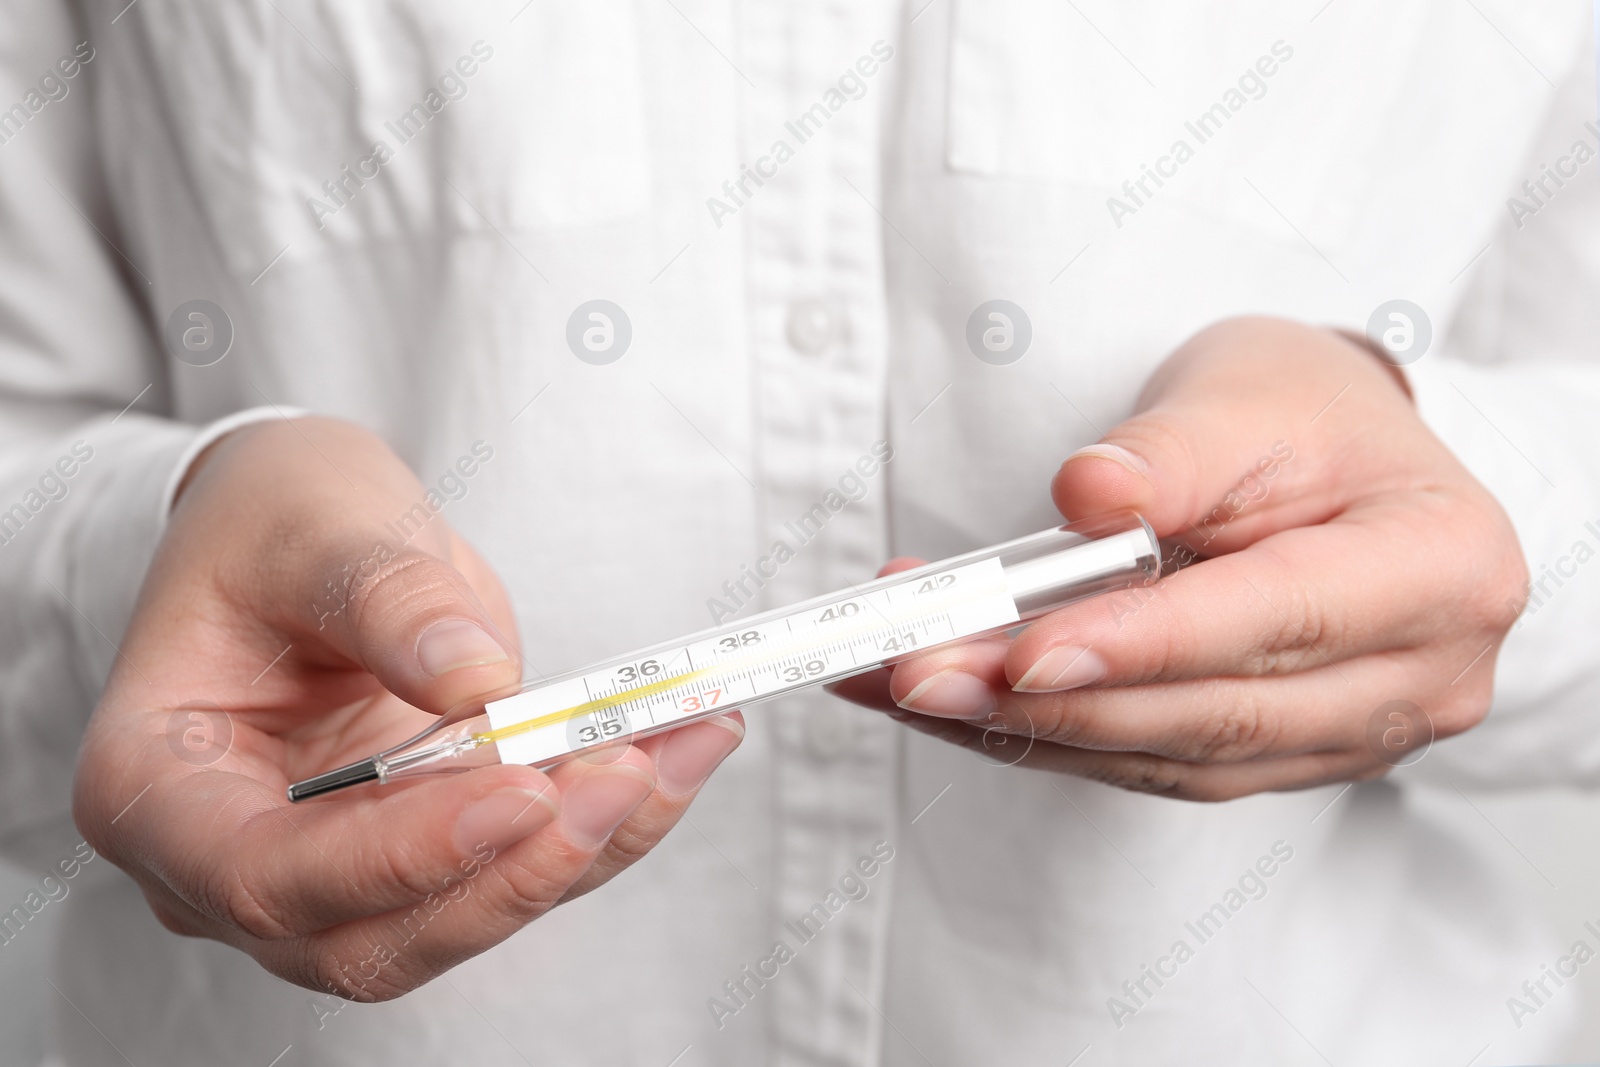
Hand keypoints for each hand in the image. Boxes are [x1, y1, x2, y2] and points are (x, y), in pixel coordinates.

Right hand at [73, 418, 742, 997]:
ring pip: (462, 917)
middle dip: (511, 871)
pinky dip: (607, 821)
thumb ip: (383, 595)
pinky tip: (684, 749)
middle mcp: (235, 862)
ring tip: (680, 746)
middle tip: (621, 774)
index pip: (266, 877)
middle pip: (372, 936)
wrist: (303, 531)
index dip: (397, 858)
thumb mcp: (315, 519)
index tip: (517, 792)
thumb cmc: (273, 520)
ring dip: (583, 849)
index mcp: (158, 788)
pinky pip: (518, 864)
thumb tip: (476, 679)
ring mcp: (335, 872)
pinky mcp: (425, 849)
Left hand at [835, 316, 1525, 800]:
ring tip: (907, 682)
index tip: (1020, 649)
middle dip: (1048, 699)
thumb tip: (1087, 493)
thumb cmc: (1306, 414)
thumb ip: (1169, 452)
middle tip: (916, 672)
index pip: (1276, 618)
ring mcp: (1352, 735)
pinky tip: (960, 704)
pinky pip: (1155, 763)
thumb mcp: (1245, 394)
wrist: (1342, 459)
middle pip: (1213, 709)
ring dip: (1024, 727)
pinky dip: (1050, 735)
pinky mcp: (1279, 757)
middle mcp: (1417, 677)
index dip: (1141, 641)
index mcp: (1441, 569)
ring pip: (1170, 754)